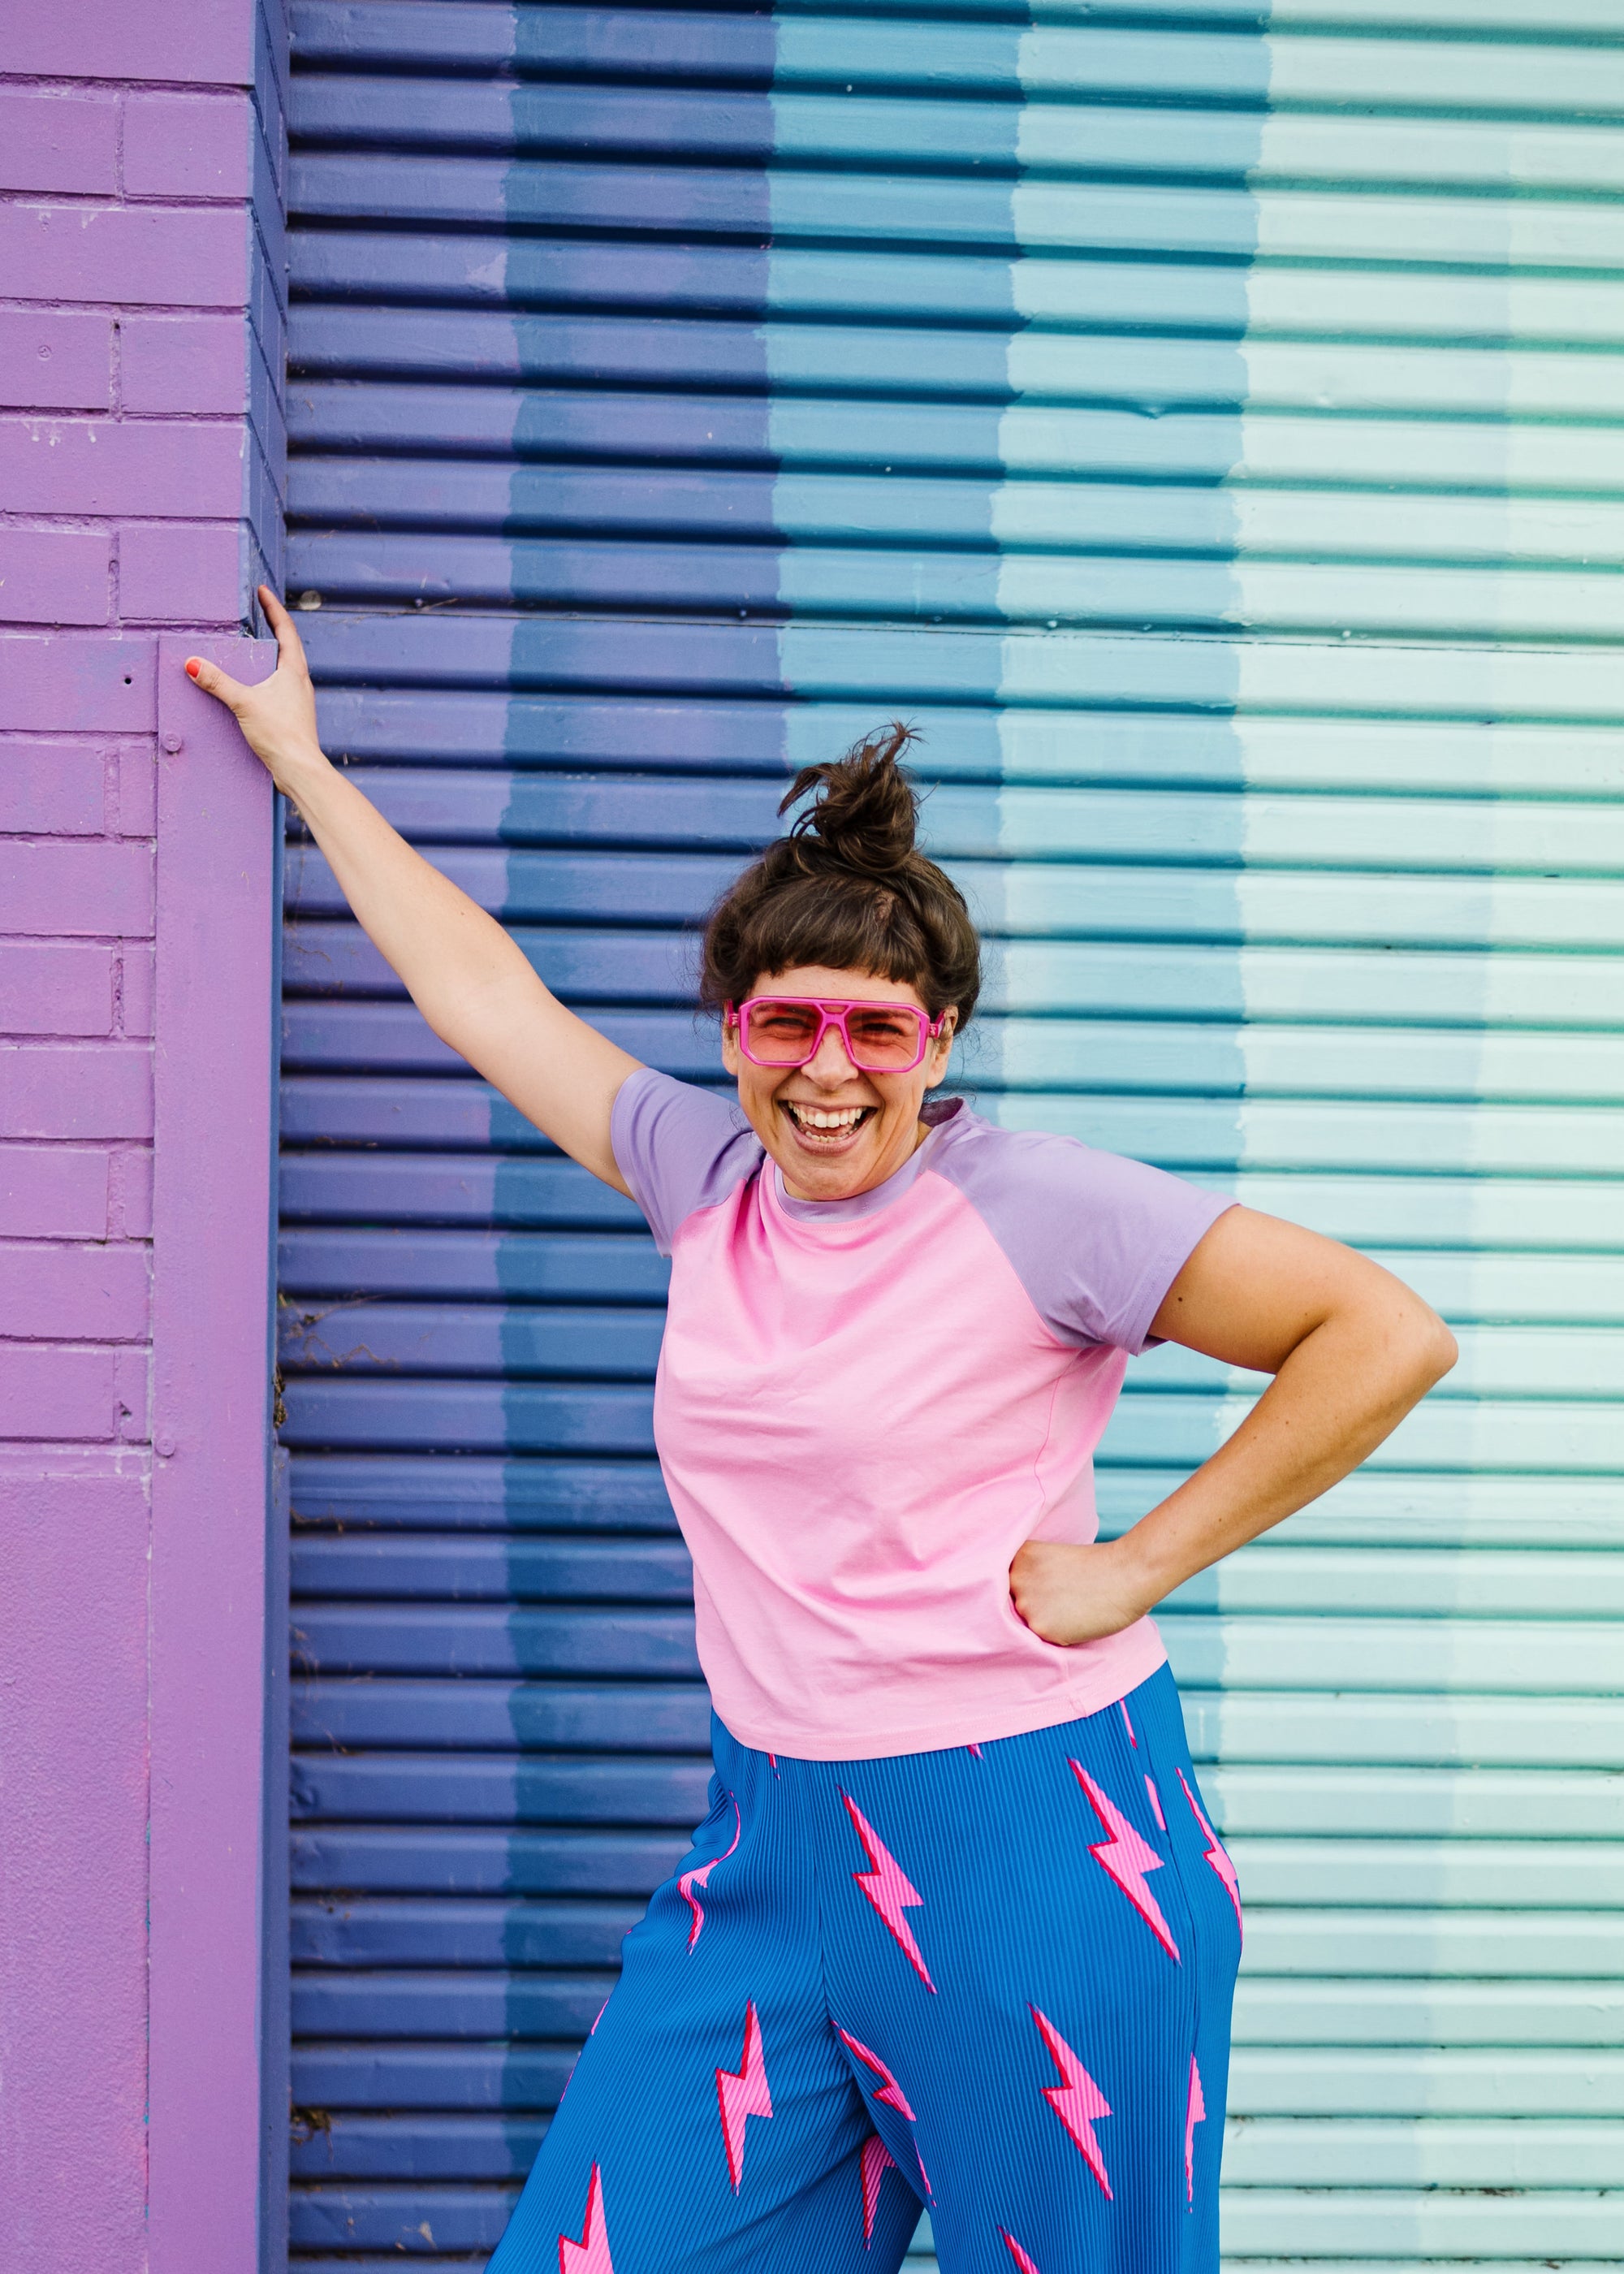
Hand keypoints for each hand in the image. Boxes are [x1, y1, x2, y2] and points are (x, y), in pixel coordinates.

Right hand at [185, 585, 325, 796]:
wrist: (300, 769)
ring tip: (254, 646)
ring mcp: (299, 699)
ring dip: (271, 653)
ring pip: (285, 667)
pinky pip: (280, 687)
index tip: (263, 591)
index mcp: (293, 670)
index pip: (285, 629)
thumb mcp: (243, 703)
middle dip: (274, 627)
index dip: (273, 608)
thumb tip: (192, 664)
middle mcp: (300, 681)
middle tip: (259, 612)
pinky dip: (268, 677)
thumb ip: (217, 682)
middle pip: (289, 646)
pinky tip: (256, 686)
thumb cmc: (280, 734)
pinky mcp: (293, 716)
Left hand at [1008, 1537, 1155, 1645]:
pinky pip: (1042, 1639)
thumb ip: (1032, 1575)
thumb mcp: (1054, 1559)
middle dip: (1033, 1607)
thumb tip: (1018, 1601)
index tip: (1046, 1592)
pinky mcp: (1040, 1628)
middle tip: (1062, 1601)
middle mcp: (1015, 1579)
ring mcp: (1026, 1604)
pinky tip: (1076, 1620)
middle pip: (1013, 1605)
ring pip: (1026, 1624)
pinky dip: (1058, 1635)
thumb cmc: (1098, 1566)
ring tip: (1071, 1610)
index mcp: (1019, 1557)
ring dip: (1044, 1622)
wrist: (1127, 1574)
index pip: (1007, 1583)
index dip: (1026, 1591)